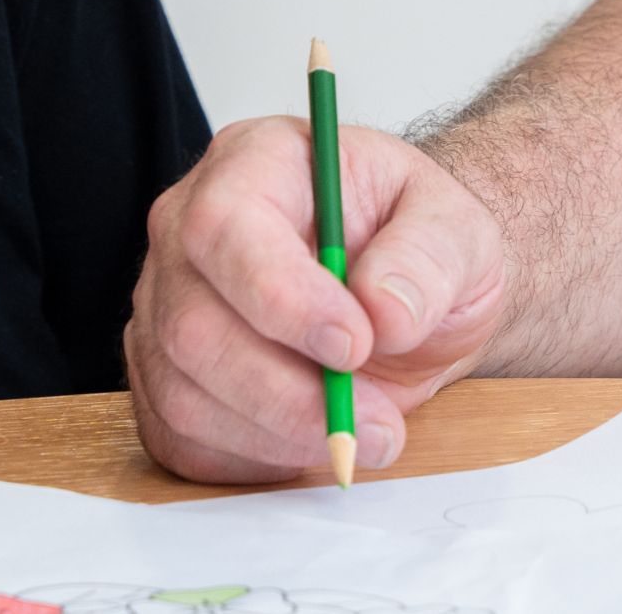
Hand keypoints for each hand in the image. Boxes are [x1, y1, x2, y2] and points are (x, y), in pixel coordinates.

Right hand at [127, 116, 507, 481]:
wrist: (402, 294)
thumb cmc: (415, 243)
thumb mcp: (457, 228)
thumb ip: (429, 256)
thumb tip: (384, 310)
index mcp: (253, 163)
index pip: (224, 226)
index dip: (281, 297)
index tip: (355, 344)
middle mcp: (187, 230)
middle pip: (192, 325)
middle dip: (288, 392)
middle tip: (375, 423)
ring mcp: (165, 307)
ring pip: (184, 394)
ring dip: (280, 434)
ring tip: (361, 433)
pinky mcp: (164, 378)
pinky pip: (183, 440)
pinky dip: (253, 458)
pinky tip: (310, 439)